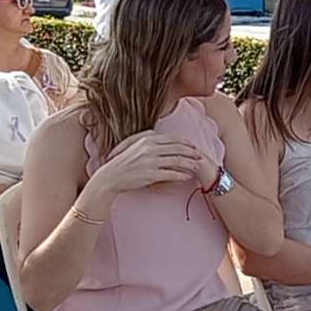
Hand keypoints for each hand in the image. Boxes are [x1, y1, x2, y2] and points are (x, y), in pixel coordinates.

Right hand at [86, 131, 202, 199]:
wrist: (111, 176)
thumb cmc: (122, 162)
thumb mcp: (132, 144)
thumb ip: (145, 138)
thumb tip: (156, 134)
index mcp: (147, 140)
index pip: (172, 139)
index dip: (185, 142)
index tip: (193, 146)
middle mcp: (150, 149)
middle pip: (177, 149)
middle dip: (191, 152)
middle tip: (199, 155)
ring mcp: (151, 162)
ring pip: (176, 161)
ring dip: (189, 163)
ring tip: (196, 166)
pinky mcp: (151, 175)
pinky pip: (171, 174)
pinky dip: (181, 175)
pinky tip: (187, 177)